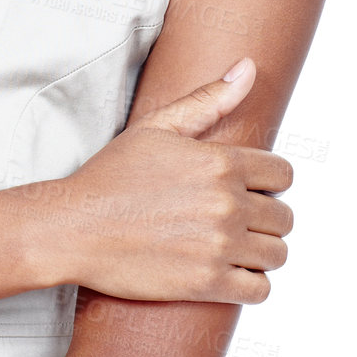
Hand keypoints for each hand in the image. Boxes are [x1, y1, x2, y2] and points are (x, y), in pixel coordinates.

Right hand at [33, 59, 293, 303]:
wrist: (73, 229)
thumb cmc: (110, 178)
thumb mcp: (157, 128)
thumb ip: (209, 99)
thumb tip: (248, 67)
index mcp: (221, 162)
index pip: (284, 175)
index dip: (269, 182)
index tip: (249, 189)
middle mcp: (227, 204)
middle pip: (284, 216)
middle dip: (265, 218)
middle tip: (237, 220)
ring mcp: (219, 246)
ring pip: (277, 253)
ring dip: (261, 252)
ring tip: (235, 247)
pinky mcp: (207, 283)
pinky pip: (260, 290)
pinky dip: (251, 283)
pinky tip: (230, 273)